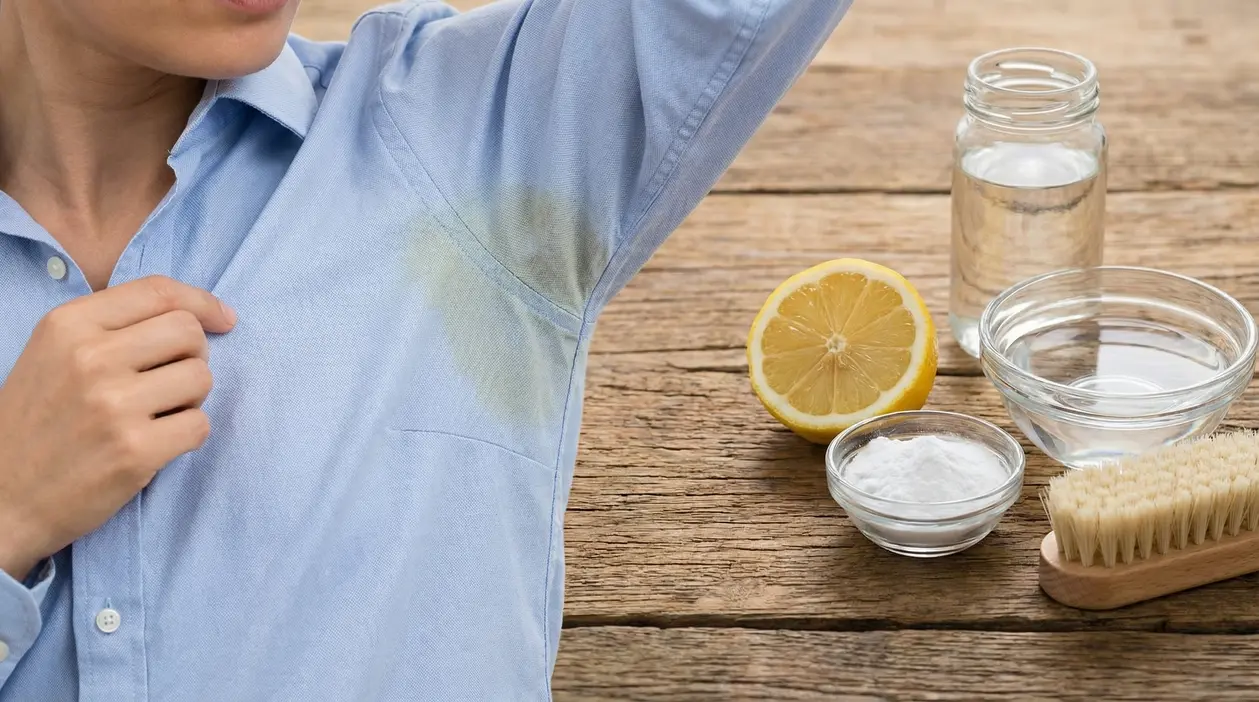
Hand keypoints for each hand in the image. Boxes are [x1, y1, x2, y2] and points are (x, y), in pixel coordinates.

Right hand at [0, 276, 235, 580]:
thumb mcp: (55, 354)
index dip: (202, 303)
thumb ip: (115, 326)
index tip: (224, 320)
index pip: (160, 291)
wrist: (1, 497)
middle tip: (170, 381)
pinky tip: (156, 444)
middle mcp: (90, 357)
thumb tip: (201, 315)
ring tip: (155, 415)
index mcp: (68, 324)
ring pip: (201, 378)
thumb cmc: (38, 422)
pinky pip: (200, 425)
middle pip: (188, 332)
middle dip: (194, 356)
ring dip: (191, 398)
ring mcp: (113, 405)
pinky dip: (188, 436)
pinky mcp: (135, 451)